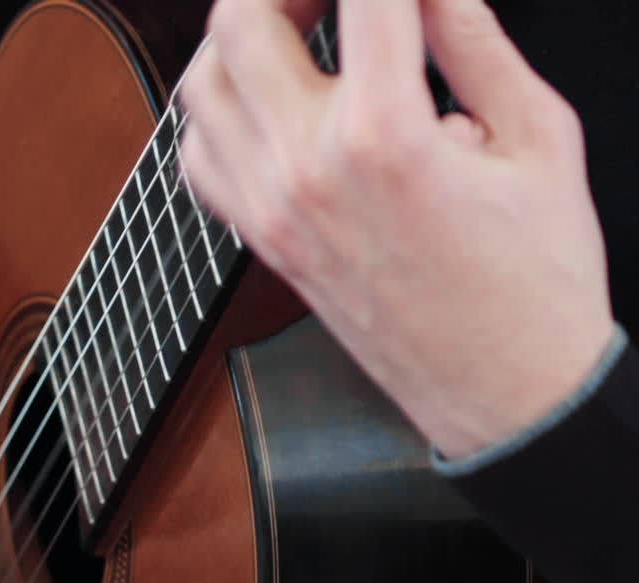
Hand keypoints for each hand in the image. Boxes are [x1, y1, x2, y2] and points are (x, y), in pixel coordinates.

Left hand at [181, 0, 613, 456]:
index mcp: (382, 136)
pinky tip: (267, 103)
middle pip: (239, 22)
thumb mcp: (539, 137)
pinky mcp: (260, 241)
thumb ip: (474, 39)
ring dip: (241, 39)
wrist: (504, 389)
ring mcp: (269, 210)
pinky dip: (219, 114)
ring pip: (200, 87)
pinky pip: (199, 158)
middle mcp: (304, 170)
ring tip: (298, 30)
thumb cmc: (533, 280)